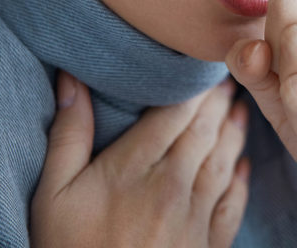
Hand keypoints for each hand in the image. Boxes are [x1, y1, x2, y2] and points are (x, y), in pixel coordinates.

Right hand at [30, 71, 249, 247]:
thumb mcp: (52, 193)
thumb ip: (68, 135)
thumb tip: (71, 80)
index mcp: (136, 168)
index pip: (175, 112)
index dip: (193, 87)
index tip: (201, 67)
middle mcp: (173, 187)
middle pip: (205, 131)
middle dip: (218, 102)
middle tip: (226, 78)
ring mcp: (194, 218)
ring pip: (224, 162)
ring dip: (234, 133)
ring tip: (240, 110)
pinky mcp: (207, 246)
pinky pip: (232, 205)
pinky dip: (241, 182)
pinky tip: (244, 166)